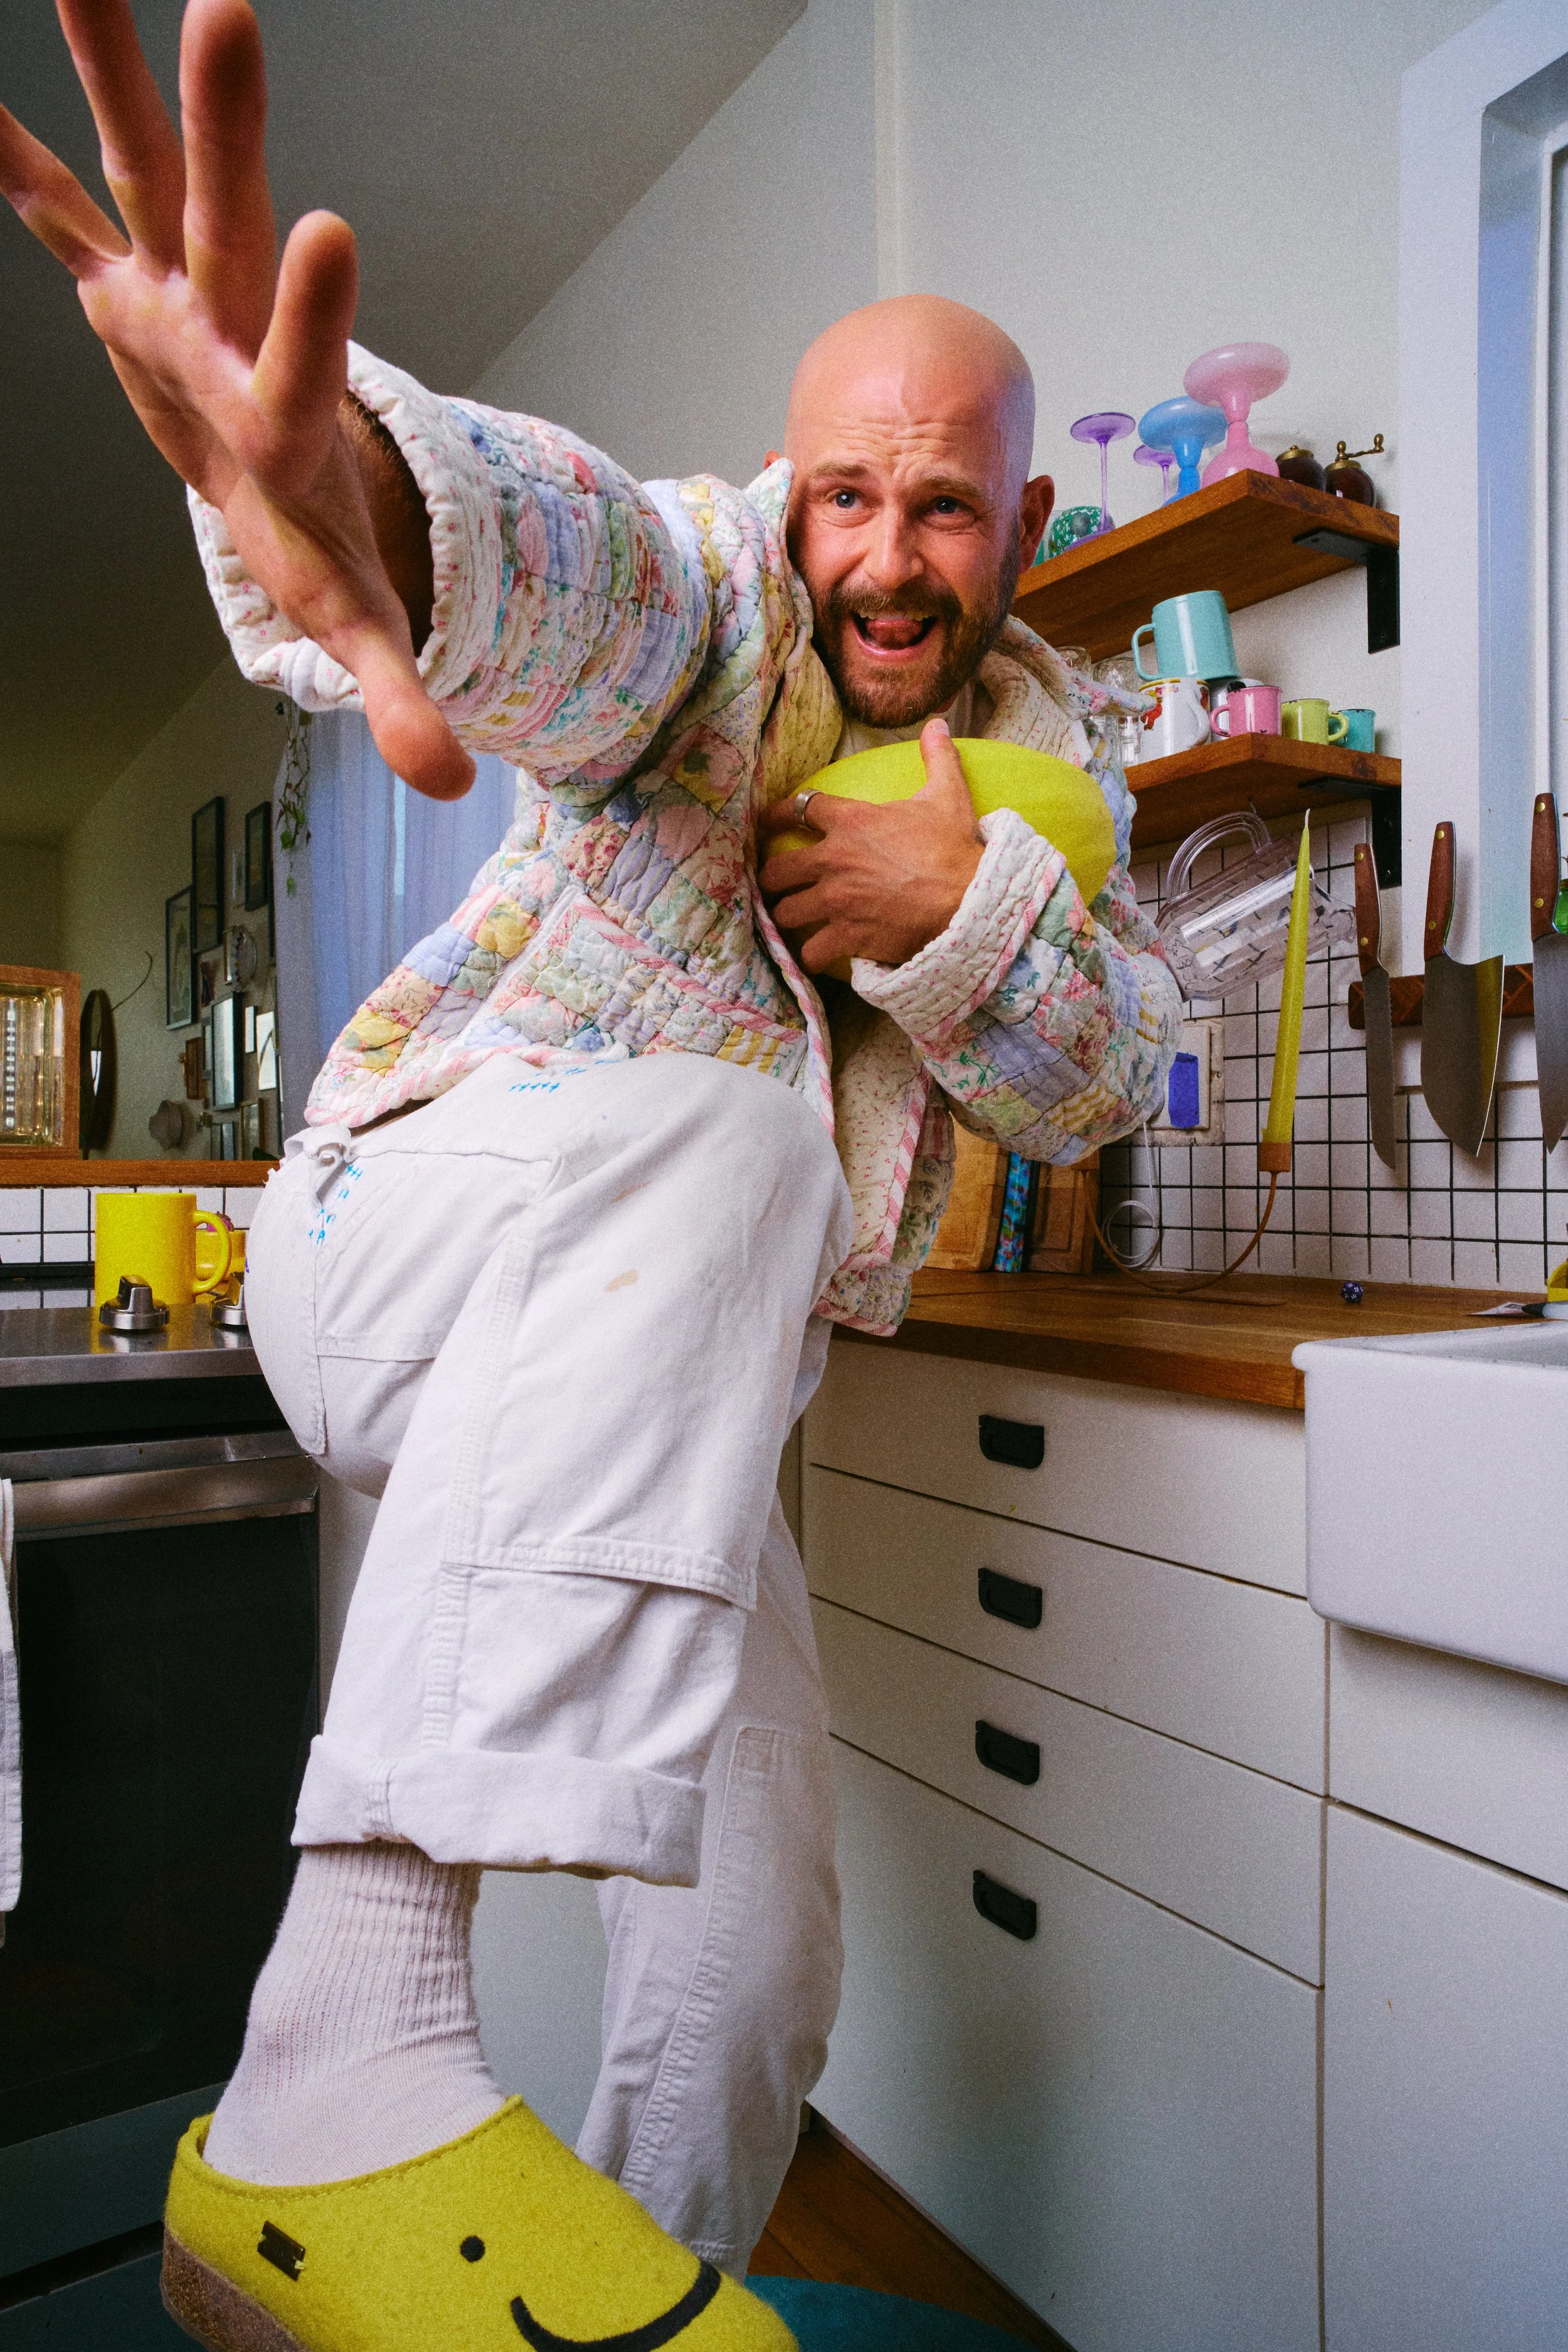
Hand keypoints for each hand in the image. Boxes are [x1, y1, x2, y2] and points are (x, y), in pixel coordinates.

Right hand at [0, 0, 472, 799]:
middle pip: (232, 223)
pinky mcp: (122, 285)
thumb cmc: (319, 539)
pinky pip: (55, 210)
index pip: (310, 360)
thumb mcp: (357, 619)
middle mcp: (234, 327)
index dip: (319, 309)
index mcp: (287, 413)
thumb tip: (455, 784)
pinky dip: (11, 160)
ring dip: (109, 69)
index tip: (334, 227)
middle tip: (227, 3)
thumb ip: (402, 692)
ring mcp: (177, 294)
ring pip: (143, 169)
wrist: (285, 468)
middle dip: (224, 125)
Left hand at [758, 717, 984, 972]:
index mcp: (851, 821)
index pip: (799, 808)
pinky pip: (811, 952)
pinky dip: (812, 955)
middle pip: (777, 869)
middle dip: (774, 879)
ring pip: (786, 913)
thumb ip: (936, 758)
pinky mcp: (847, 935)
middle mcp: (834, 860)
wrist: (969, 901)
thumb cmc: (955, 849)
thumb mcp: (947, 796)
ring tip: (797, 919)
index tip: (767, 822)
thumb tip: (938, 723)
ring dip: (790, 917)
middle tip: (780, 884)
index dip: (778, 814)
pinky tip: (819, 953)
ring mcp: (837, 901)